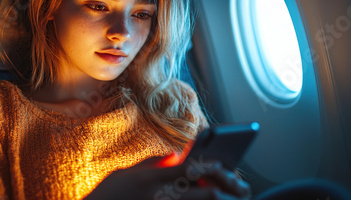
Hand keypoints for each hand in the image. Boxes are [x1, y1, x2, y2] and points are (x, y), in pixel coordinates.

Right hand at [84, 153, 250, 199]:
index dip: (214, 165)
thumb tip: (178, 156)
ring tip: (233, 197)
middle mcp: (163, 195)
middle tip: (242, 188)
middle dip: (230, 187)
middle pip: (208, 191)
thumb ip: (154, 164)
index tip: (224, 164)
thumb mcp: (127, 173)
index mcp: (153, 176)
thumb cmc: (109, 195)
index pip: (192, 166)